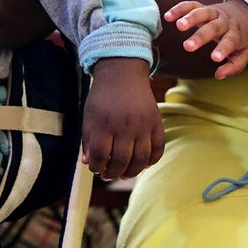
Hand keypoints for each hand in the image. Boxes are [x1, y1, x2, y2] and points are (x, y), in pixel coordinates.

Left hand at [80, 57, 164, 179]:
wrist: (123, 73)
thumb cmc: (102, 97)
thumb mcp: (88, 116)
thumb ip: (88, 140)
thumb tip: (89, 163)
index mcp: (103, 123)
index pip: (99, 155)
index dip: (96, 167)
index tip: (95, 167)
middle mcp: (124, 125)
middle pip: (121, 160)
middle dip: (112, 173)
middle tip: (108, 174)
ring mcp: (143, 124)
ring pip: (140, 159)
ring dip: (132, 172)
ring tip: (124, 173)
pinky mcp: (156, 122)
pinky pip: (158, 148)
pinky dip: (152, 160)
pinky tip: (143, 163)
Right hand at [164, 0, 247, 78]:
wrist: (246, 12)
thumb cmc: (242, 38)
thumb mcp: (245, 53)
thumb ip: (234, 67)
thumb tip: (218, 75)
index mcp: (236, 34)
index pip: (230, 41)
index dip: (223, 49)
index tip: (214, 58)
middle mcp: (224, 22)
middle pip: (213, 27)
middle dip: (200, 36)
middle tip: (187, 47)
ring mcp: (214, 12)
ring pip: (202, 12)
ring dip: (190, 18)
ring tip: (179, 25)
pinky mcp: (204, 7)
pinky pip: (191, 5)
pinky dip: (180, 9)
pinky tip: (168, 16)